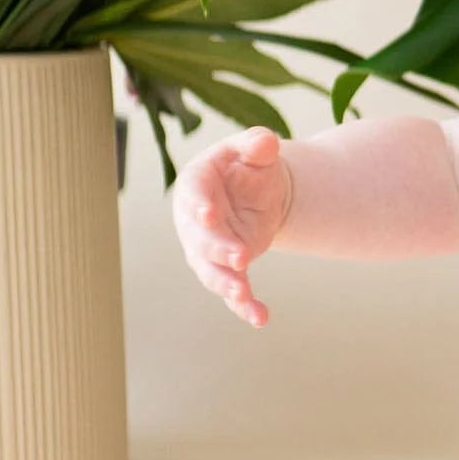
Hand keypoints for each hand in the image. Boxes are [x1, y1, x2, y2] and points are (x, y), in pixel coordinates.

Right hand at [171, 125, 291, 325]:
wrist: (259, 190)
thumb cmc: (249, 164)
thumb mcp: (256, 149)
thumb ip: (258, 144)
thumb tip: (266, 141)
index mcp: (197, 184)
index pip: (193, 194)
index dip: (199, 204)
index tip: (208, 214)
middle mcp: (194, 221)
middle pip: (199, 239)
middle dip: (217, 249)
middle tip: (240, 256)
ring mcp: (207, 248)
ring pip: (210, 271)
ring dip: (225, 283)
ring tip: (244, 293)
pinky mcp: (227, 267)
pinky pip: (232, 291)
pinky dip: (244, 306)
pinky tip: (260, 318)